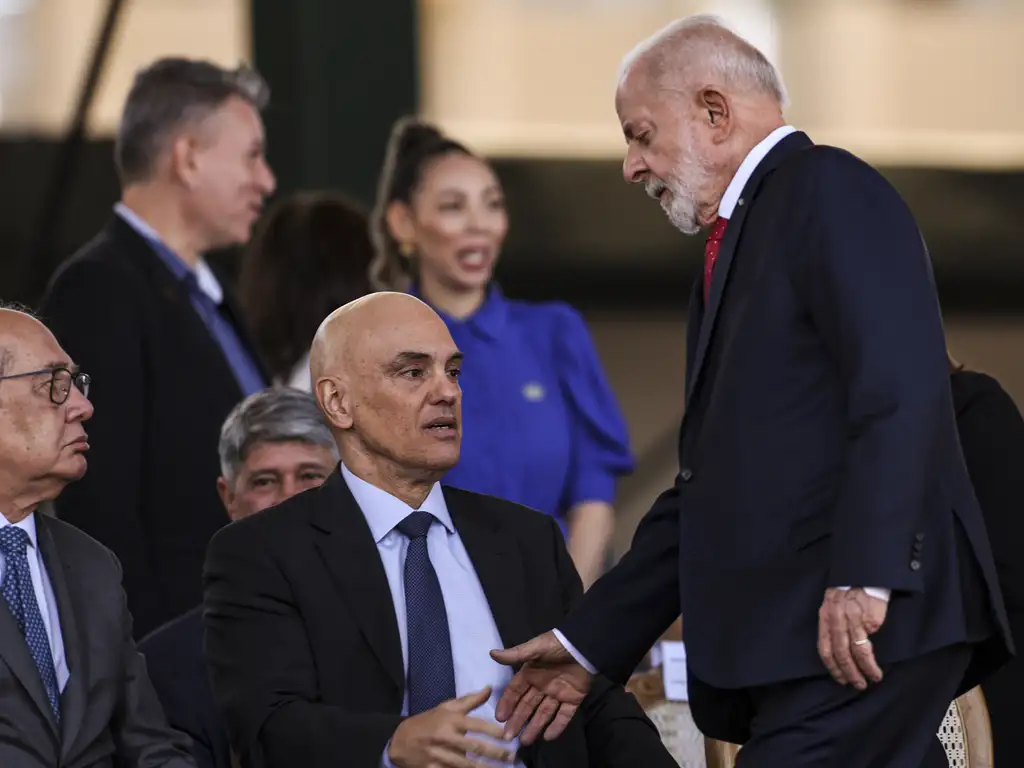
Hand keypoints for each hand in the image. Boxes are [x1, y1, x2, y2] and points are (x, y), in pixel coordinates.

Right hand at [388, 687, 515, 767]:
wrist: (399, 740)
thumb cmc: (427, 721)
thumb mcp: (446, 707)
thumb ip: (469, 700)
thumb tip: (490, 688)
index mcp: (450, 720)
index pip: (477, 725)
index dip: (494, 732)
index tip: (509, 737)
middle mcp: (445, 737)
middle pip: (475, 747)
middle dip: (496, 754)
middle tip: (512, 758)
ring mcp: (438, 755)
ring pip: (466, 765)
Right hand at [490, 631, 592, 745]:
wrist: (584, 646)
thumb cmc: (557, 645)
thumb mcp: (535, 648)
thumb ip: (515, 655)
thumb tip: (492, 654)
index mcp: (531, 674)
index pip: (515, 692)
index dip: (507, 704)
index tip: (499, 718)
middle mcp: (542, 686)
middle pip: (527, 706)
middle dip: (518, 720)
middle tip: (509, 736)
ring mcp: (558, 694)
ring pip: (543, 713)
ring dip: (534, 727)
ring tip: (525, 741)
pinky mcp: (573, 699)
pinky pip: (564, 715)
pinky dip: (557, 726)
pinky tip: (548, 737)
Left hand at [817, 587, 887, 689]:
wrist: (865, 573)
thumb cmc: (849, 590)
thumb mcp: (833, 604)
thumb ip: (833, 624)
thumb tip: (839, 650)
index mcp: (825, 616)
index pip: (824, 647)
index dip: (832, 666)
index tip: (840, 679)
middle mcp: (837, 619)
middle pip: (841, 653)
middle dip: (849, 672)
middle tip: (858, 685)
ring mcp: (854, 620)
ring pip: (858, 651)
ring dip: (865, 669)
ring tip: (873, 678)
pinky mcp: (870, 620)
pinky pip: (871, 640)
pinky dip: (873, 656)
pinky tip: (877, 664)